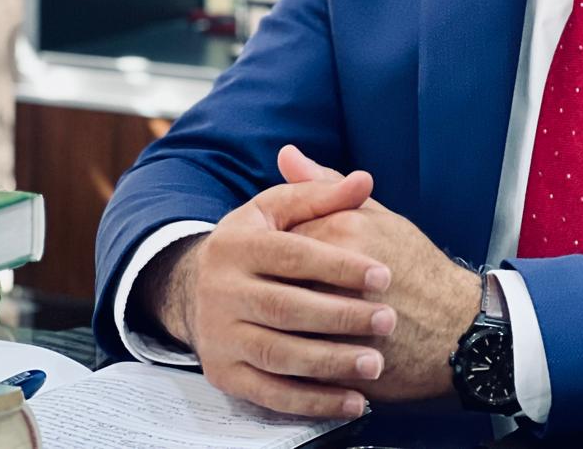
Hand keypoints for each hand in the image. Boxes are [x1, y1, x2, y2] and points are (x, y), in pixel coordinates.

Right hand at [135, 171, 398, 418]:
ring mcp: (219, 336)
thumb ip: (322, 193)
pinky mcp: (222, 374)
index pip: (294, 256)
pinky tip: (351, 401)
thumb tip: (364, 179)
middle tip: (388, 321)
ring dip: (330, 363)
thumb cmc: (258, 241)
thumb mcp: (278, 210)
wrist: (194, 287)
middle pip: (286, 308)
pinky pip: (268, 394)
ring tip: (375, 363)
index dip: (340, 266)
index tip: (384, 276)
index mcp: (237, 244)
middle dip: (341, 317)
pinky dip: (311, 402)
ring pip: (278, 354)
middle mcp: (221, 291)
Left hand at [278, 144, 481, 401]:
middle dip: (273, 284)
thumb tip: (285, 153)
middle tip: (289, 288)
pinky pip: (290, 353)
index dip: (279, 247)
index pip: (280, 232)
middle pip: (273, 275)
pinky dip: (287, 350)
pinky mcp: (334, 356)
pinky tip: (297, 346)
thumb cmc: (416, 266)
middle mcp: (333, 270)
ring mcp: (332, 318)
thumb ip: (326, 187)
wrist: (455, 325)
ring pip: (277, 317)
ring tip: (293, 319)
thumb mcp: (378, 217)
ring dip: (278, 319)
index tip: (290, 258)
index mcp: (343, 229)